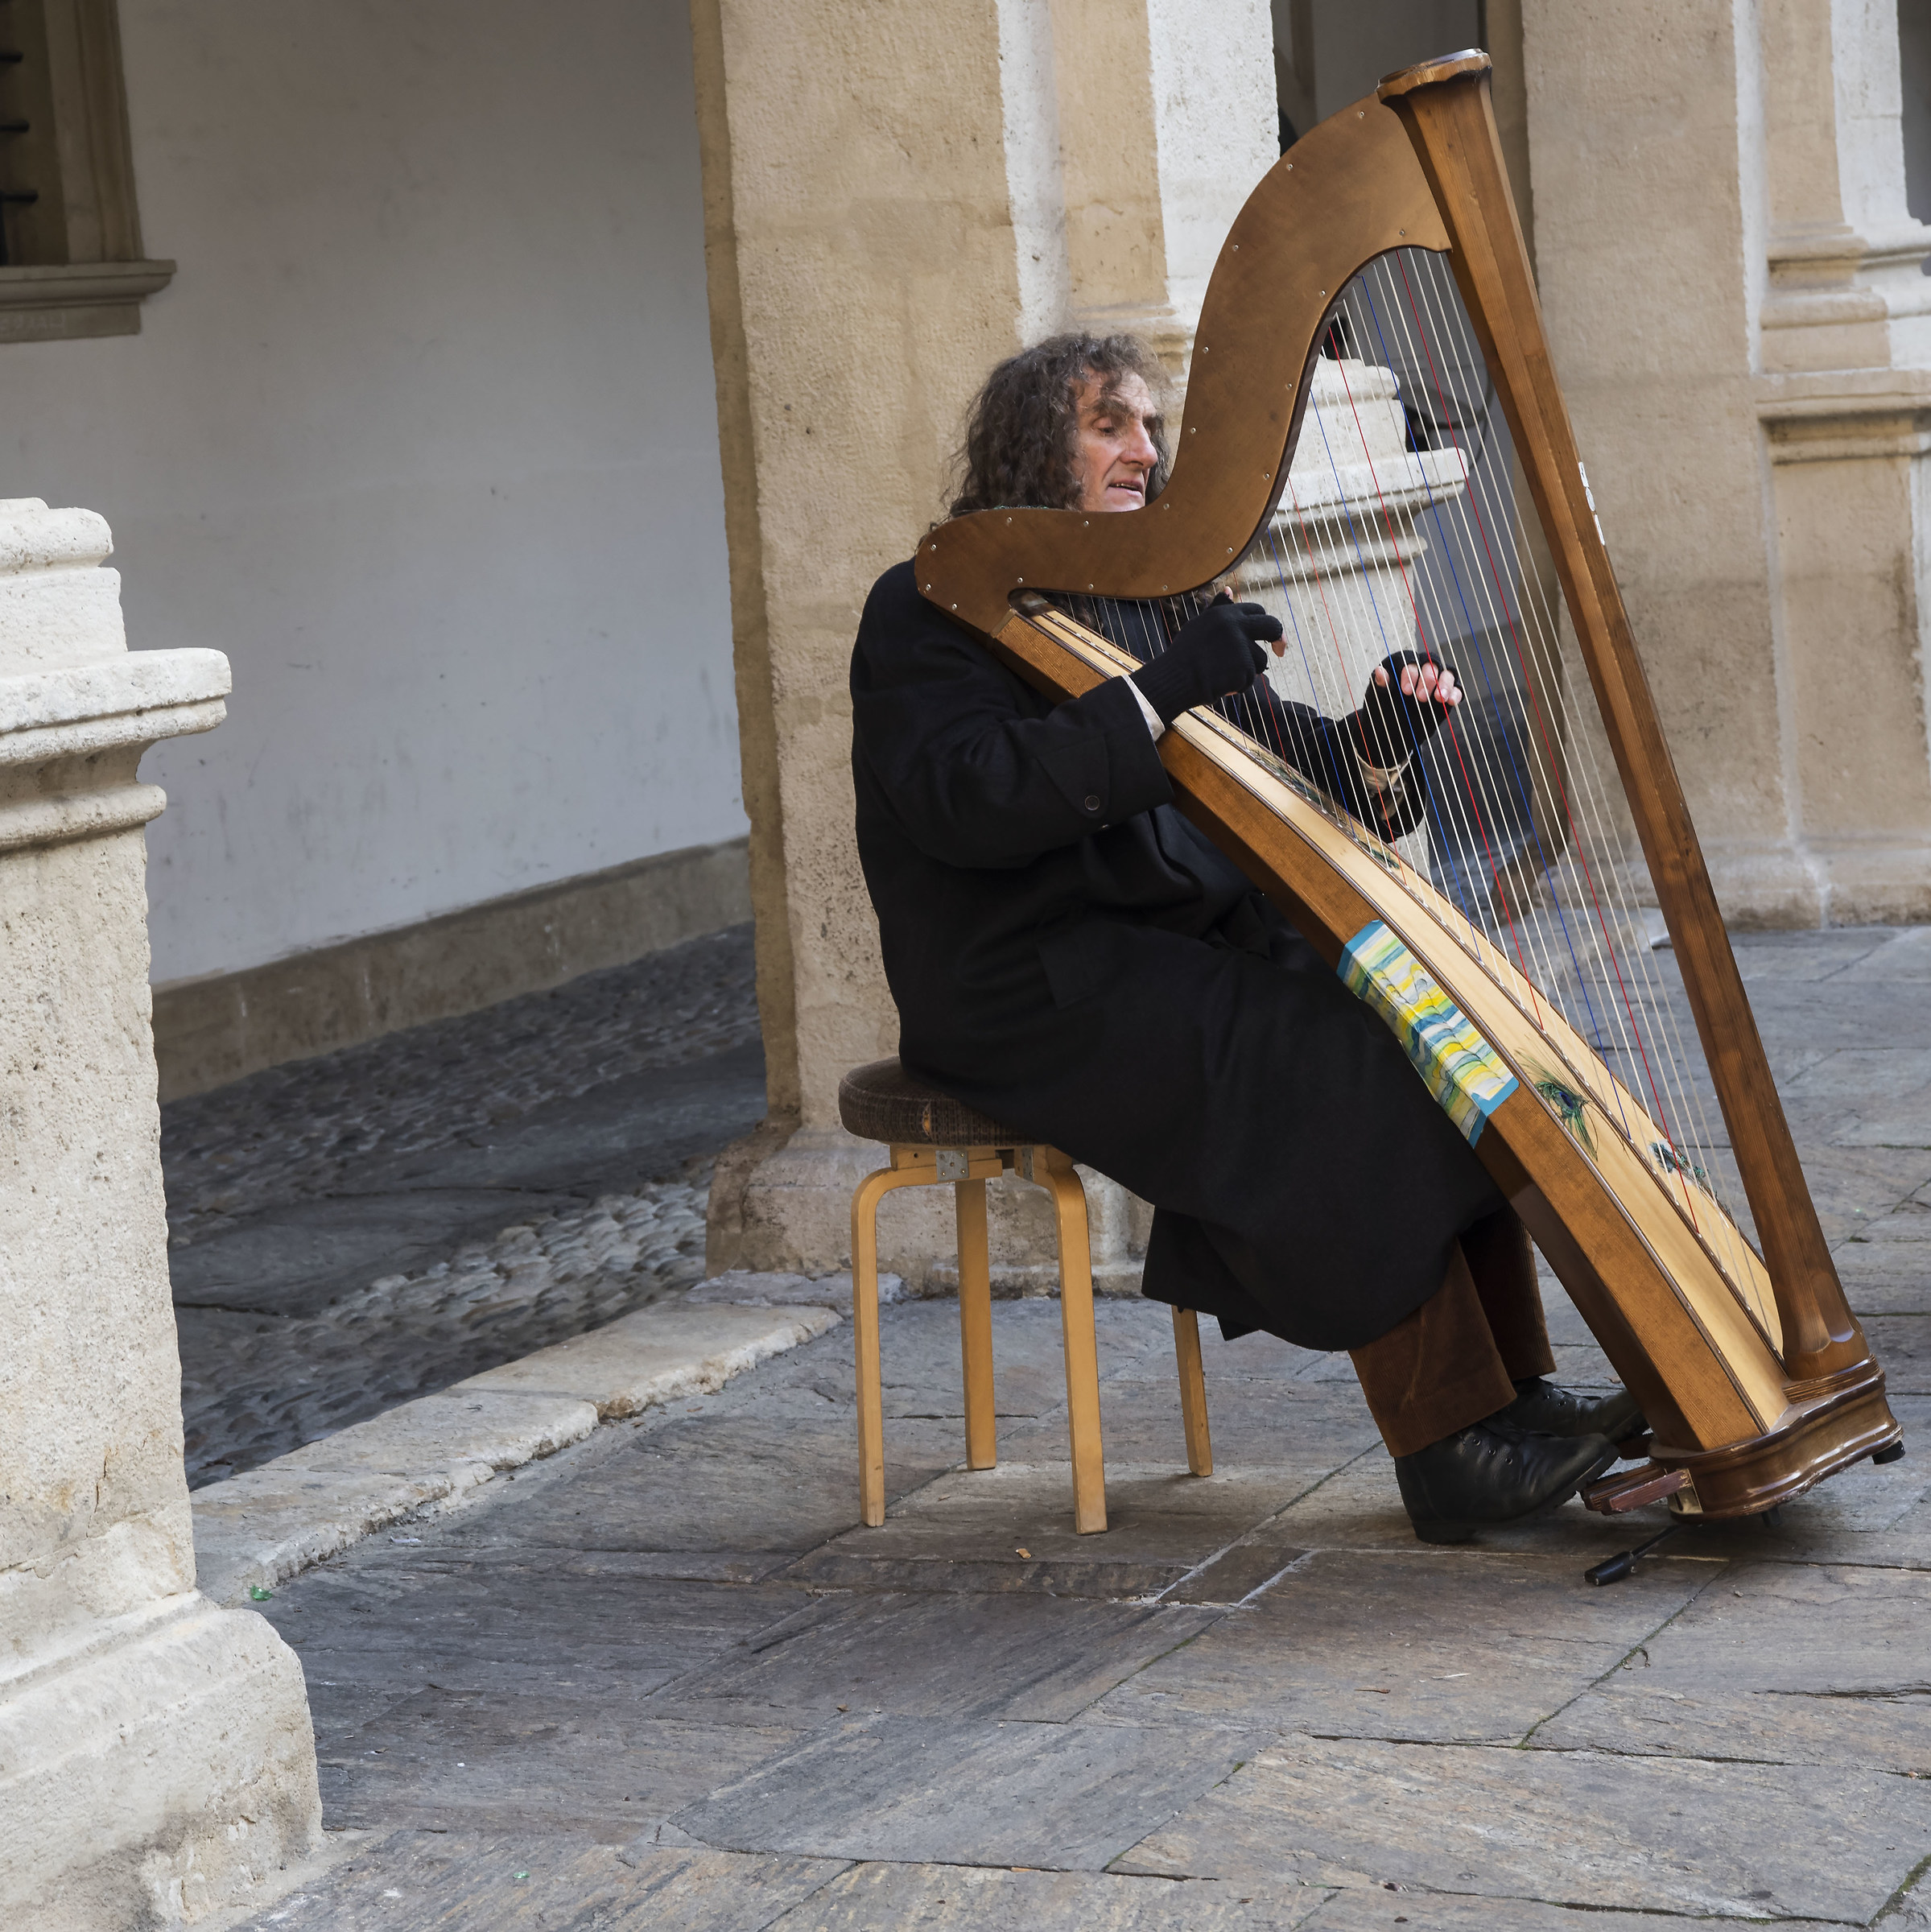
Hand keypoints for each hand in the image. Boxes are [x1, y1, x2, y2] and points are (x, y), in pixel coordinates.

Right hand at [1131, 597, 1283, 724]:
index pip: (1257, 611)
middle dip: (1279, 638)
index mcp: (1226, 614)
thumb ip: (1219, 609)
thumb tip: (1228, 590)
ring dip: (1249, 670)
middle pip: (1272, 627)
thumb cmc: (1185, 653)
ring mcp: (1241, 648)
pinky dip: (1238, 685)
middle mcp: (1236, 627)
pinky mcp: (1243, 669)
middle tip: (1280, 650)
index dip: (1263, 622)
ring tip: (1225, 673)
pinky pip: (1249, 679)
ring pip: (1261, 660)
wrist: (1175, 678)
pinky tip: (1221, 683)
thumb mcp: (1200, 624)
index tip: (1267, 634)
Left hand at [1355, 652, 1460, 766]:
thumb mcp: (1379, 701)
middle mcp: (1420, 668)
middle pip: (1430, 664)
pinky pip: (1456, 689)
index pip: (1409, 662)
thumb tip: (1379, 671)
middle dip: (1428, 679)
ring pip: (1446, 673)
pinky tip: (1451, 701)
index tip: (1406, 691)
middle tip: (1421, 698)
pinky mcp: (1446, 693)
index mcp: (1401, 665)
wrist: (1392, 732)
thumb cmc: (1382, 712)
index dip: (1410, 674)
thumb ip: (1381, 687)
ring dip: (1444, 684)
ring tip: (1440, 698)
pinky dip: (1455, 693)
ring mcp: (1435, 680)